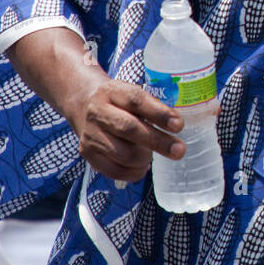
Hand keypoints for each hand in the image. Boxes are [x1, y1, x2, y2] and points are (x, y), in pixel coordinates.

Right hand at [67, 75, 185, 181]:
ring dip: (145, 158)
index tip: (179, 125)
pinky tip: (142, 165)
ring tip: (152, 154)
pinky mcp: (88, 153)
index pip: (136, 101)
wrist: (84, 105)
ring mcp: (90, 134)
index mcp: (112, 92)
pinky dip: (134, 172)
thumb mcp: (132, 93)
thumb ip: (152, 107)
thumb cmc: (118, 101)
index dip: (159, 114)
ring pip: (123, 154)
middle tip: (179, 150)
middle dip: (158, 142)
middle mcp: (97, 112)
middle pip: (129, 129)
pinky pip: (114, 170)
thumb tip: (176, 126)